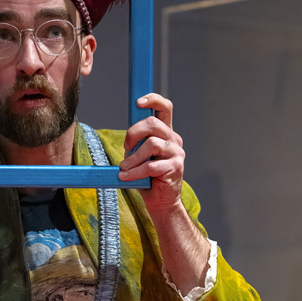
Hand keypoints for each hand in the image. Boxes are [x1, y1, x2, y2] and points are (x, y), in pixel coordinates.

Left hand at [119, 94, 184, 213]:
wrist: (160, 201)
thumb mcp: (139, 155)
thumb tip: (129, 138)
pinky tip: (126, 177)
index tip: (139, 102)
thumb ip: (137, 143)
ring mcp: (177, 153)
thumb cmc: (148, 178)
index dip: (153, 100)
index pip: (165, 108)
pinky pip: (150, 166)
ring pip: (152, 144)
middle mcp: (174, 140)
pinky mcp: (175, 167)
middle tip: (126, 147)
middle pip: (153, 123)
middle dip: (134, 132)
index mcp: (166, 133)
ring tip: (124, 168)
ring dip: (133, 157)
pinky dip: (134, 172)